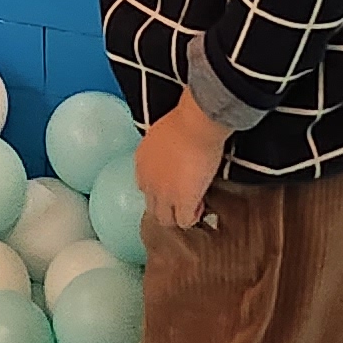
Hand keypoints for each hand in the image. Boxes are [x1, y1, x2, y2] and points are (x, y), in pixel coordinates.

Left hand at [135, 96, 226, 231]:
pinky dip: (193, 217)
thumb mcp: (164, 134)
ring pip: (165, 219)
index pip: (145, 184)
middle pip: (152, 207)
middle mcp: (147, 181)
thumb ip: (164, 148)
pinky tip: (201, 207)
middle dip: (168, 207)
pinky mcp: (182, 202)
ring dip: (178, 215)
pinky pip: (184, 221)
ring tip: (194, 206)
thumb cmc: (184, 120)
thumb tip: (175, 150)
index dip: (161, 187)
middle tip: (185, 198)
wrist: (194, 125)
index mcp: (141, 162)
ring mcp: (163, 194)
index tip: (175, 183)